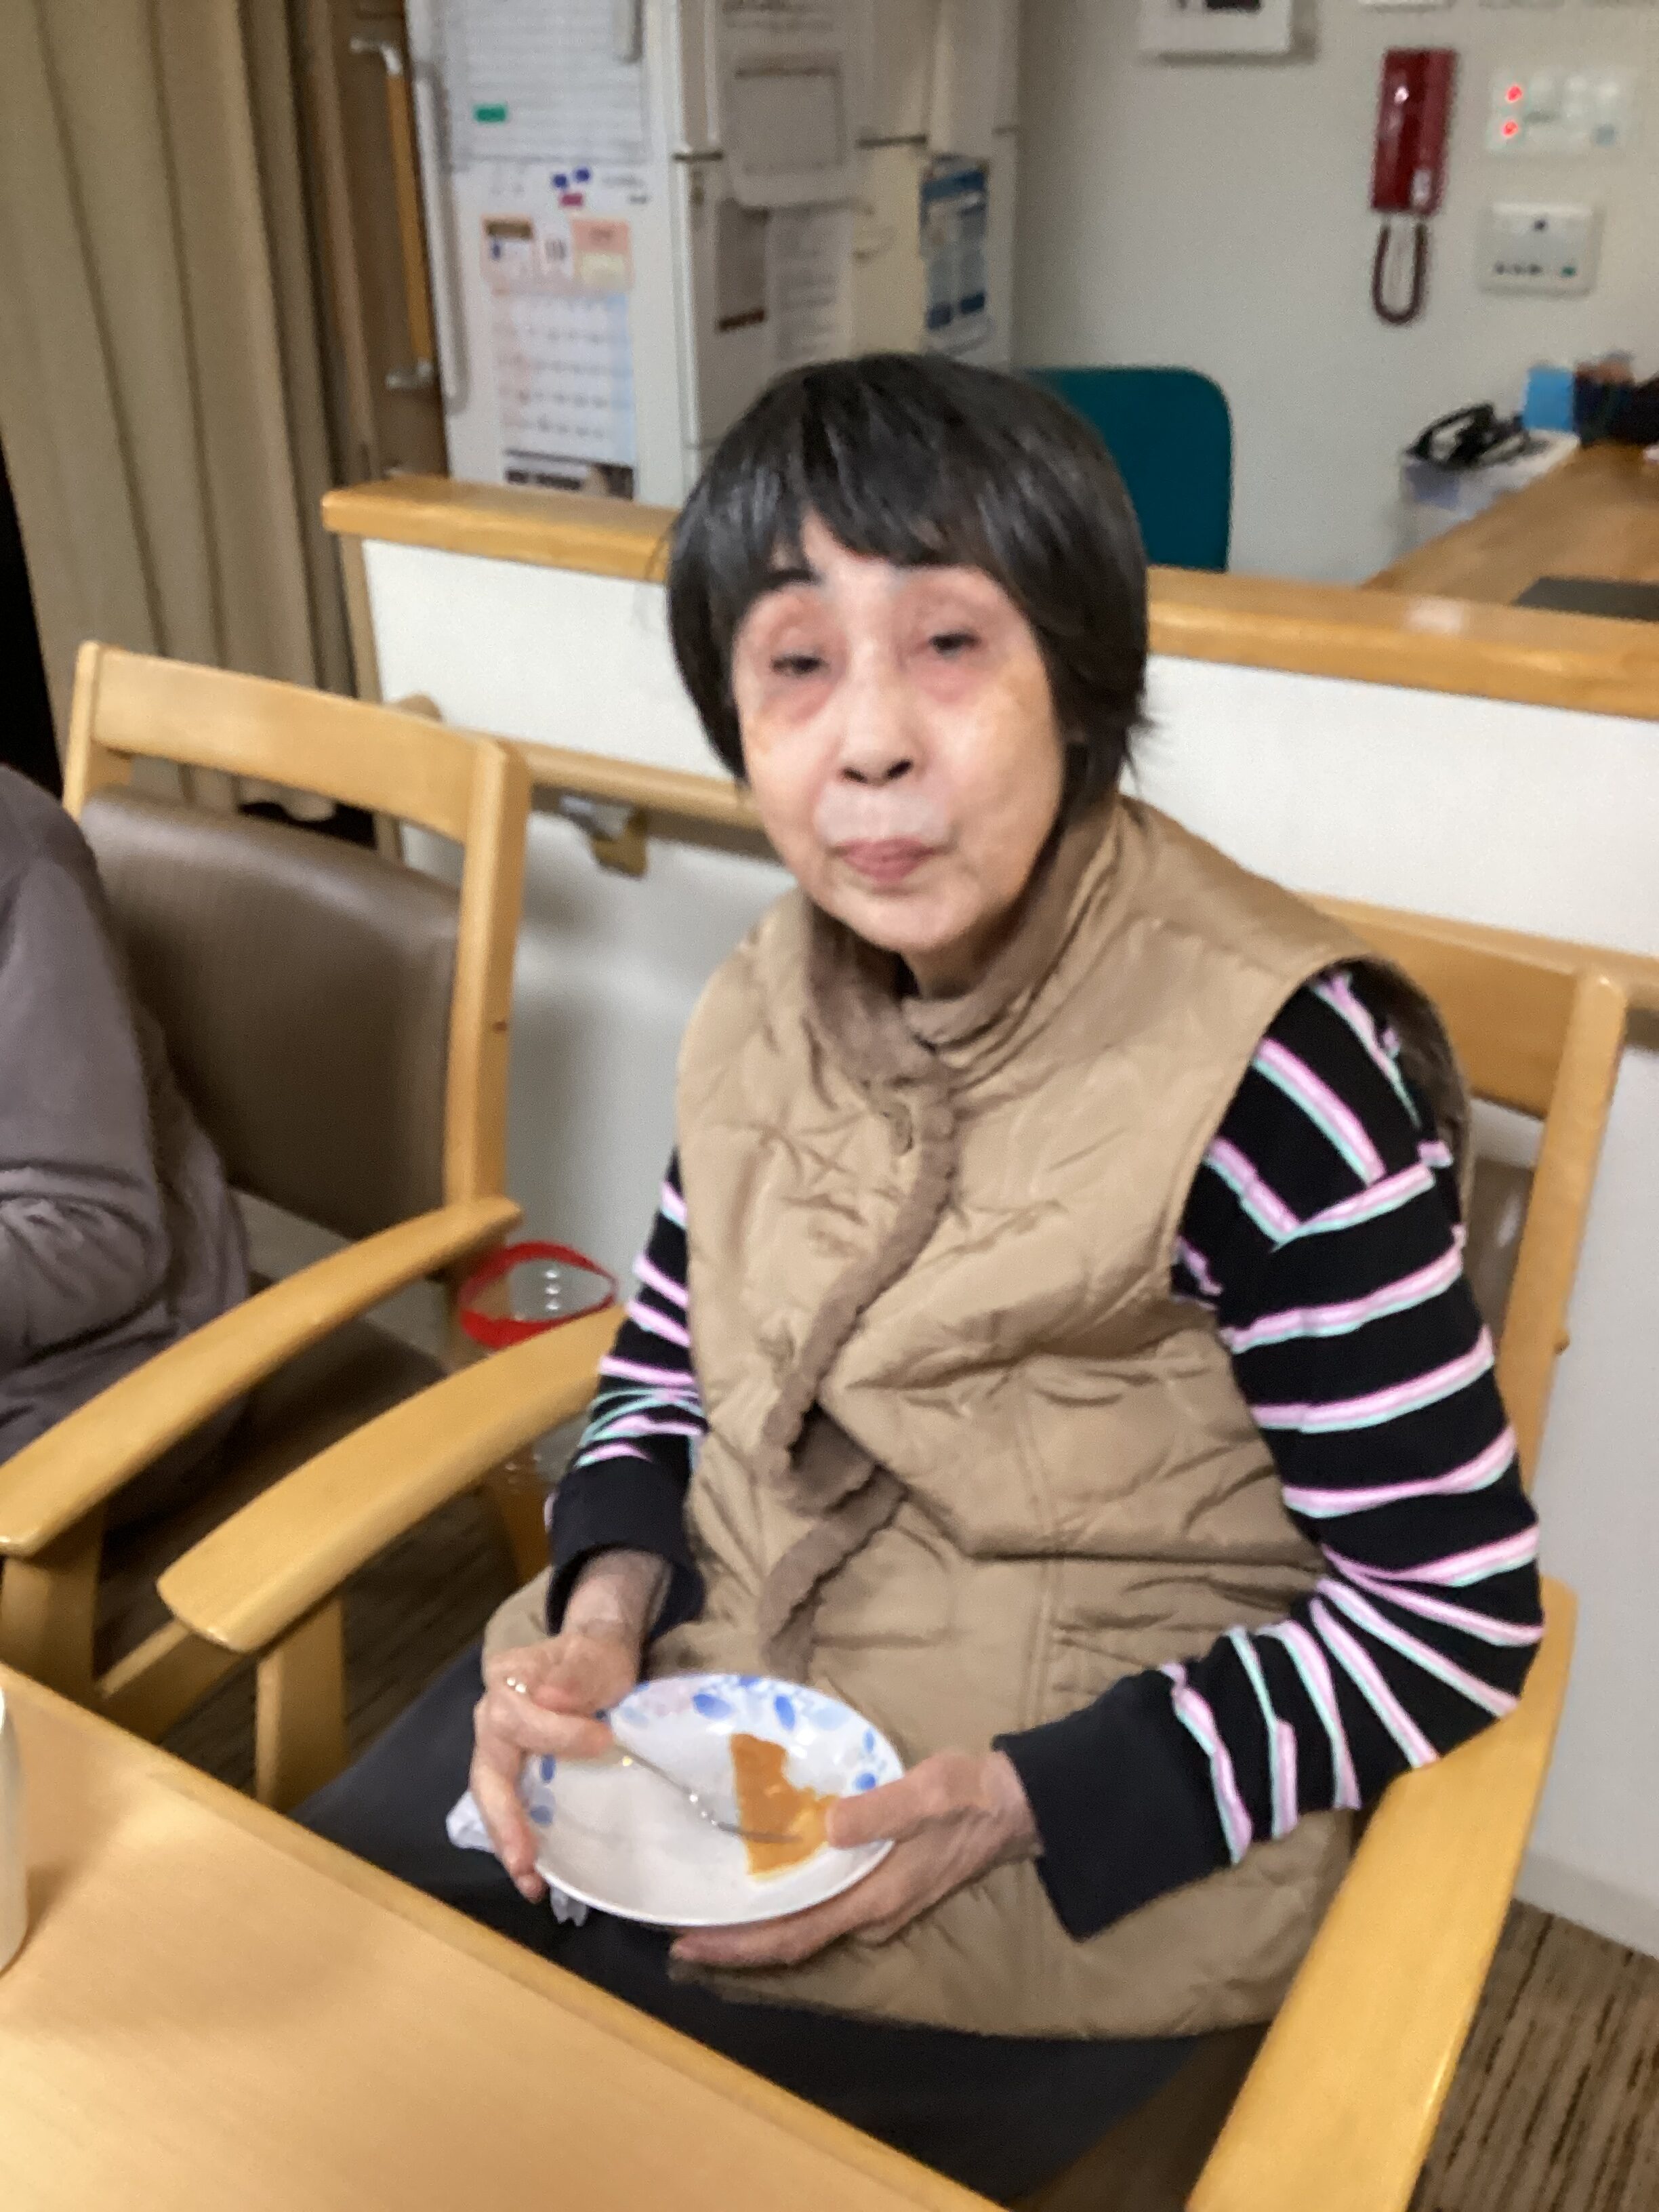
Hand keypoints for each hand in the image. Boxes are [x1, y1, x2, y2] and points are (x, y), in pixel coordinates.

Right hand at [469, 1549, 665, 1901]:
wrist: (597, 1658)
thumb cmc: (597, 1657)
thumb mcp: (598, 1654)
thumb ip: (576, 1672)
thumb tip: (551, 1697)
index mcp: (506, 1680)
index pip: (515, 1716)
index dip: (557, 1734)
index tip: (602, 1738)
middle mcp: (491, 1716)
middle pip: (486, 1771)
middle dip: (504, 1819)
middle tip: (525, 1861)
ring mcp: (498, 1748)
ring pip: (491, 1798)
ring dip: (508, 1841)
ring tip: (530, 1881)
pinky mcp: (514, 1771)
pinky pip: (509, 1806)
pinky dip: (519, 1839)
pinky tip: (535, 1874)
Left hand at [672, 1749, 1038, 1969]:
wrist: (1011, 1806)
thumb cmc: (966, 1797)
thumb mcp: (927, 1793)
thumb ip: (880, 1811)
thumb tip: (828, 1827)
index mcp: (873, 1898)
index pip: (794, 1935)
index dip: (741, 1946)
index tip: (690, 1945)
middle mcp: (868, 1913)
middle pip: (791, 1939)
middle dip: (735, 1942)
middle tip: (678, 1930)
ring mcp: (875, 1905)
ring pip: (804, 1927)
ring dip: (755, 1926)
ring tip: (705, 1911)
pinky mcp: (878, 1888)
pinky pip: (818, 1908)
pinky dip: (782, 1907)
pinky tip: (759, 1884)